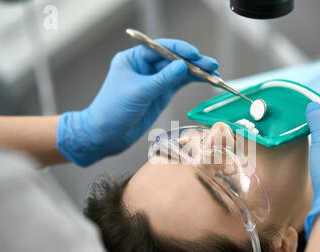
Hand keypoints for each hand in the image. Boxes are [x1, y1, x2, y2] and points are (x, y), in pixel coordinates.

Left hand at [57, 39, 219, 165]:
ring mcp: (153, 81)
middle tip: (211, 65)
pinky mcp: (159, 94)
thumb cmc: (112, 110)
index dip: (179, 50)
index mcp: (133, 59)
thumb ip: (162, 79)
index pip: (160, 48)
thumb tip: (183, 66)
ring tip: (214, 73)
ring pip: (178, 72)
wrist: (104, 135)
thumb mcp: (139, 92)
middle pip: (173, 59)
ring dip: (196, 72)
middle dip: (193, 61)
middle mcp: (144, 67)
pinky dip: (192, 82)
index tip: (195, 54)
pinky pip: (178, 84)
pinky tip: (205, 81)